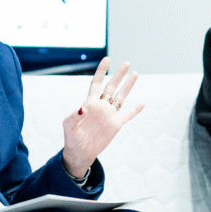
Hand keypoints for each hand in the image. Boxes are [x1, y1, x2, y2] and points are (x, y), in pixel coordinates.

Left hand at [61, 58, 144, 178]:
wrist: (80, 152)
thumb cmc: (72, 138)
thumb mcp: (69, 127)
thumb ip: (73, 116)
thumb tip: (81, 108)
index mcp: (90, 103)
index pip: (97, 83)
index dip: (102, 71)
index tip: (107, 59)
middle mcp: (101, 106)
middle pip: (112, 86)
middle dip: (119, 74)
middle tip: (127, 63)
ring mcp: (109, 115)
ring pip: (121, 97)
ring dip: (128, 86)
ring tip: (135, 73)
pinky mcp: (116, 125)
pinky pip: (127, 115)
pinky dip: (135, 110)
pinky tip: (142, 104)